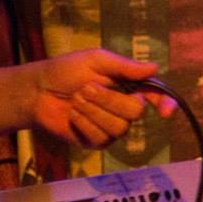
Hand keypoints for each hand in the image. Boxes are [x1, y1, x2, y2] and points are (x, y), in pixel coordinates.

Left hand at [30, 50, 174, 147]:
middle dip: (109, 100)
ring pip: (119, 128)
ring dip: (93, 112)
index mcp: (129, 86)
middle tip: (87, 89)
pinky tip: (72, 116)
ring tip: (76, 101)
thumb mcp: (95, 60)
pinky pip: (101, 138)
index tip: (166, 111)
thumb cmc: (65, 71)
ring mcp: (111, 127)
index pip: (156, 95)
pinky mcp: (96, 141)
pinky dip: (84, 124)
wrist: (36, 91)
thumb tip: (155, 68)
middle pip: (135, 112)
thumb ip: (125, 66)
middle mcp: (124, 108)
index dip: (166, 103)